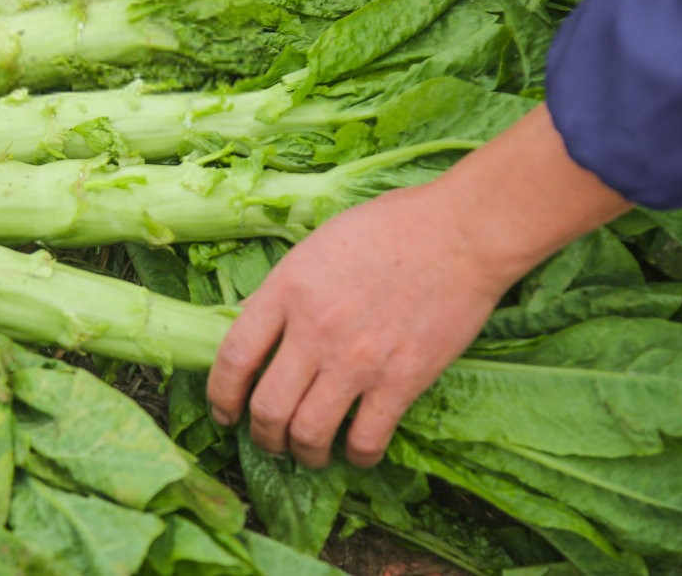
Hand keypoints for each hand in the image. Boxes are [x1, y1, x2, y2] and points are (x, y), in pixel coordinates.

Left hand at [207, 184, 510, 467]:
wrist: (460, 233)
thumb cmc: (390, 226)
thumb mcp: (318, 245)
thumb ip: (285, 288)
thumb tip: (255, 322)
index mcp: (287, 289)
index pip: (234, 357)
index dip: (220, 395)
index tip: (224, 412)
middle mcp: (314, 330)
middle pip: (267, 407)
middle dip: (262, 435)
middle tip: (269, 441)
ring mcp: (357, 360)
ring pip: (309, 432)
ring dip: (303, 452)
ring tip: (309, 453)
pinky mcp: (401, 381)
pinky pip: (366, 439)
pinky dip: (356, 456)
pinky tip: (357, 452)